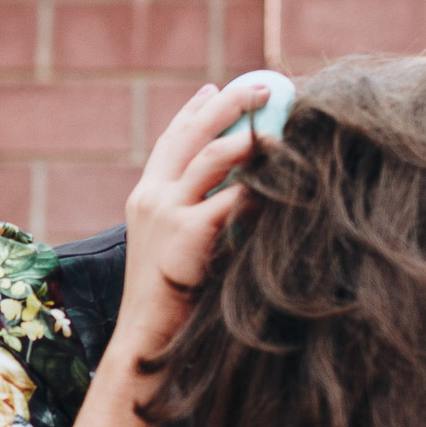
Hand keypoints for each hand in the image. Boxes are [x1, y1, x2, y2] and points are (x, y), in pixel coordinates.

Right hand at [114, 78, 269, 354]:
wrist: (142, 340)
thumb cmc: (165, 304)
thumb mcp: (172, 250)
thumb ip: (192, 219)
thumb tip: (233, 200)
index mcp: (145, 198)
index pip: (171, 140)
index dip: (195, 110)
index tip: (218, 87)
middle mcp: (152, 197)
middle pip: (192, 134)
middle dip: (229, 104)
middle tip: (264, 86)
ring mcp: (166, 212)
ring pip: (213, 156)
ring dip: (250, 136)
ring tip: (280, 126)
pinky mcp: (186, 233)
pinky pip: (231, 198)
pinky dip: (258, 186)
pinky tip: (282, 178)